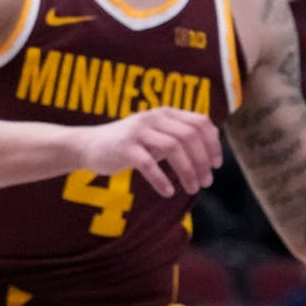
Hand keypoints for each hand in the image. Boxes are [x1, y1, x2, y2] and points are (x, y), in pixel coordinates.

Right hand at [72, 107, 221, 197]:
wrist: (89, 145)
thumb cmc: (132, 144)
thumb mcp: (158, 136)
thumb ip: (180, 138)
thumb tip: (211, 153)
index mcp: (167, 113)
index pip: (200, 122)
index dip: (213, 143)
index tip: (216, 165)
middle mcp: (155, 117)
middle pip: (189, 136)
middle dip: (202, 161)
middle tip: (206, 182)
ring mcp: (138, 131)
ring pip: (173, 148)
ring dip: (187, 171)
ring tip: (192, 188)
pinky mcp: (124, 147)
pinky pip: (148, 164)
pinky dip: (161, 179)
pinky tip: (168, 192)